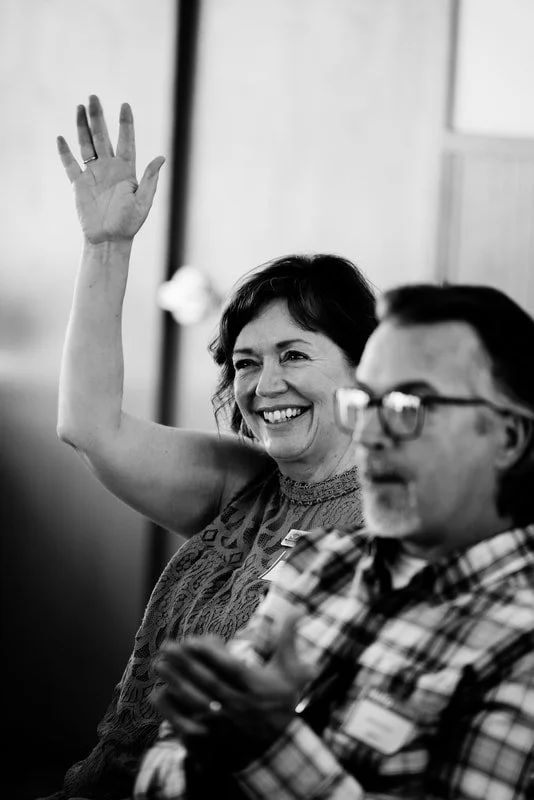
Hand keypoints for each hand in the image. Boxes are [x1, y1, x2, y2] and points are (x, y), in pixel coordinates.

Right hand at [57, 94, 164, 243]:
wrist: (109, 240)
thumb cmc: (129, 224)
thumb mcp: (143, 202)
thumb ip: (150, 179)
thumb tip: (161, 157)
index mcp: (126, 171)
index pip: (126, 141)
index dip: (125, 124)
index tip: (125, 105)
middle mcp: (109, 168)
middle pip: (102, 137)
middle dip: (98, 117)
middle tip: (94, 97)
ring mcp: (93, 175)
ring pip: (87, 145)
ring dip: (82, 127)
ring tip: (80, 107)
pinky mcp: (79, 184)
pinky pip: (70, 165)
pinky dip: (65, 152)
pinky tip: (62, 138)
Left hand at [152, 614, 314, 770]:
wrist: (278, 751)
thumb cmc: (281, 707)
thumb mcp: (291, 675)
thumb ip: (288, 641)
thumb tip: (296, 610)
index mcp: (256, 688)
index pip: (230, 667)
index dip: (210, 653)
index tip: (192, 640)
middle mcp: (238, 706)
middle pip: (207, 681)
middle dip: (185, 662)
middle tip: (167, 646)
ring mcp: (222, 725)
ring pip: (193, 700)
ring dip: (174, 680)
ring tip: (159, 664)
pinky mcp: (210, 741)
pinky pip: (184, 723)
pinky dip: (170, 709)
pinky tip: (158, 693)